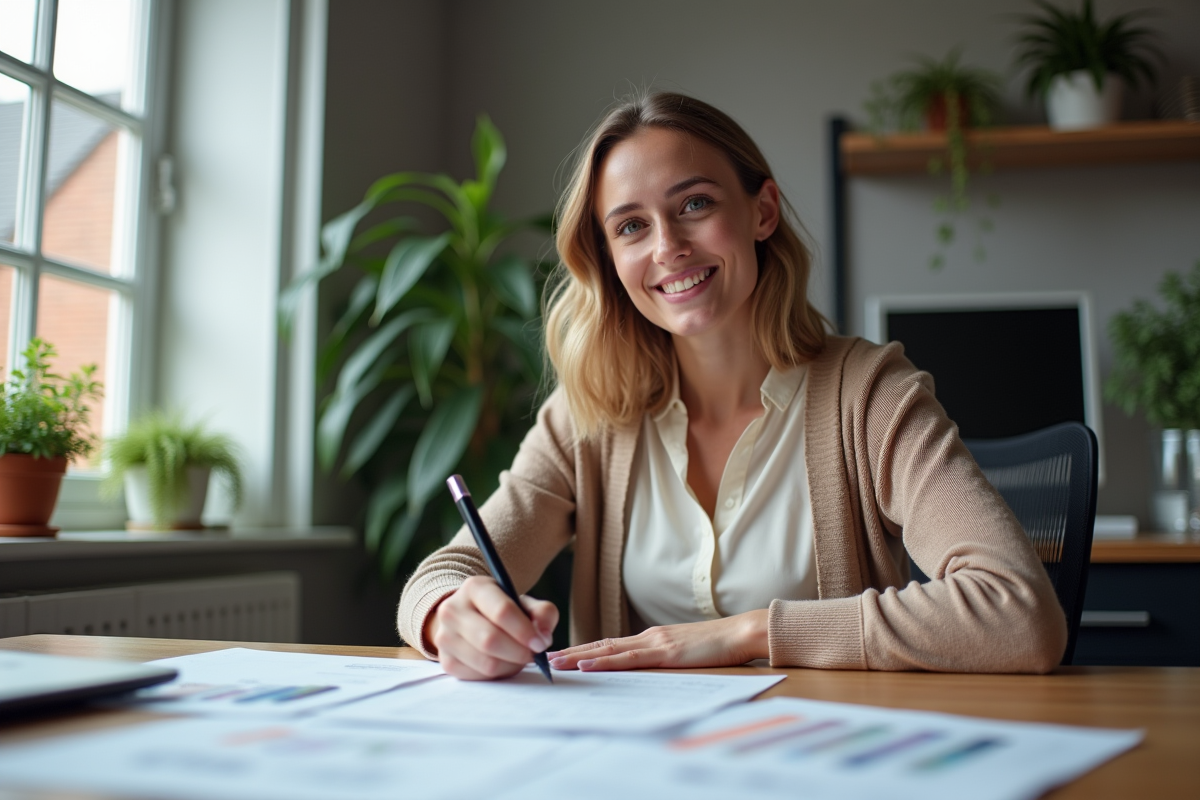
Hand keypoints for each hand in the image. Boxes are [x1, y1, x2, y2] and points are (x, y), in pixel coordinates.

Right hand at [425, 575, 558, 680]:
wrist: (470, 618)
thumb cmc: (502, 610)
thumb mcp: (524, 603)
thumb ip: (543, 613)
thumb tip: (543, 636)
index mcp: (475, 587)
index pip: (502, 611)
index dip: (525, 631)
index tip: (541, 643)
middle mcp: (452, 609)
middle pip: (490, 640)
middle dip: (519, 652)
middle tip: (533, 654)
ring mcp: (444, 636)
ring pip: (486, 663)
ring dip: (511, 665)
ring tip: (518, 657)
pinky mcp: (445, 661)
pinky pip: (478, 677)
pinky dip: (498, 674)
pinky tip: (502, 662)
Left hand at [547, 609, 768, 671]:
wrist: (741, 632)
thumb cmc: (718, 645)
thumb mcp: (686, 652)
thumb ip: (666, 657)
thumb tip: (650, 667)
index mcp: (653, 638)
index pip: (612, 644)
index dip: (587, 649)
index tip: (564, 654)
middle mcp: (649, 637)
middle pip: (603, 644)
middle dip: (574, 651)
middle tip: (547, 657)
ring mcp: (656, 642)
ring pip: (609, 649)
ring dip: (580, 655)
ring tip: (556, 661)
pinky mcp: (666, 652)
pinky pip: (628, 659)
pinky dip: (605, 661)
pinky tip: (588, 665)